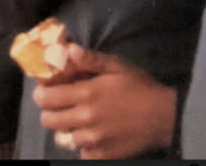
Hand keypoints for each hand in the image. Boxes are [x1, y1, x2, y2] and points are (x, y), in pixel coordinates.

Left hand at [33, 43, 175, 158]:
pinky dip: (82, 146)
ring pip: (62, 139)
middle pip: (47, 120)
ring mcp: (93, 140)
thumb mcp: (116, 66)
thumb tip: (67, 49)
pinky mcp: (103, 155)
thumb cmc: (139, 86)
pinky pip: (81, 153)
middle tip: (59, 106)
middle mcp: (85, 119)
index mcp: (86, 94)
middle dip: (49, 111)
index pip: (45, 98)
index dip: (41, 94)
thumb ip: (90, 59)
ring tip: (76, 121)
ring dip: (65, 130)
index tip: (45, 90)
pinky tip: (92, 135)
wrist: (164, 116)